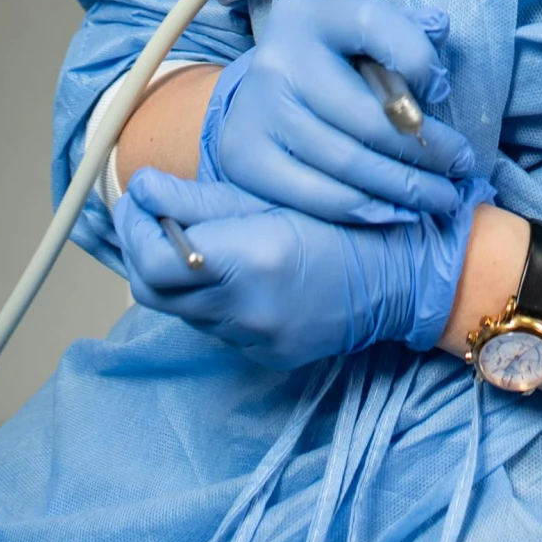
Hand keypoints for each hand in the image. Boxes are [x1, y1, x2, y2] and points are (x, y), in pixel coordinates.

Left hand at [116, 165, 493, 370]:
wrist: (406, 279)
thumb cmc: (351, 221)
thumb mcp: (279, 194)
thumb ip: (204, 198)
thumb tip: (143, 187)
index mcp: (253, 261)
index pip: (157, 261)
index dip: (135, 228)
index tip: (139, 195)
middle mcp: (246, 310)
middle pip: (153, 291)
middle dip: (139, 247)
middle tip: (146, 212)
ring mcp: (253, 340)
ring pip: (178, 308)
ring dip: (168, 270)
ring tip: (184, 231)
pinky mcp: (262, 353)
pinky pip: (211, 323)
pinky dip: (202, 293)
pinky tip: (223, 264)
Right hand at [201, 0, 473, 225]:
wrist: (265, 98)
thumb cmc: (333, 67)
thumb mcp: (364, 38)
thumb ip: (404, 33)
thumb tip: (440, 29)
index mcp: (307, 17)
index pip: (373, 25)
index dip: (417, 57)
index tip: (444, 91)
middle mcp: (274, 59)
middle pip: (366, 114)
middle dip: (425, 149)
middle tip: (461, 168)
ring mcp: (254, 111)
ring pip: (346, 162)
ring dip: (404, 187)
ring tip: (440, 195)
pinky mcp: (244, 158)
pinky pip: (317, 196)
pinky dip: (365, 209)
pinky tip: (397, 211)